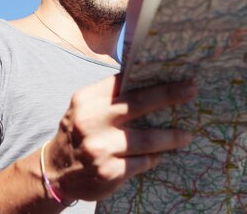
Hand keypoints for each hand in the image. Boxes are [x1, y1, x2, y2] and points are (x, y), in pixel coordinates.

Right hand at [44, 74, 196, 201]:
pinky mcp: (108, 171)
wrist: (55, 173)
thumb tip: (155, 80)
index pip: (124, 82)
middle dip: (169, 95)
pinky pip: (142, 162)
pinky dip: (153, 159)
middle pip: (139, 103)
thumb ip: (113, 95)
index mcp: (87, 100)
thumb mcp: (87, 108)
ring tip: (187, 135)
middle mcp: (91, 121)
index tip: (177, 73)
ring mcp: (99, 148)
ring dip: (171, 137)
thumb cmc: (81, 132)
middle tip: (191, 90)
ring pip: (147, 139)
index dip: (153, 77)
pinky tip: (158, 156)